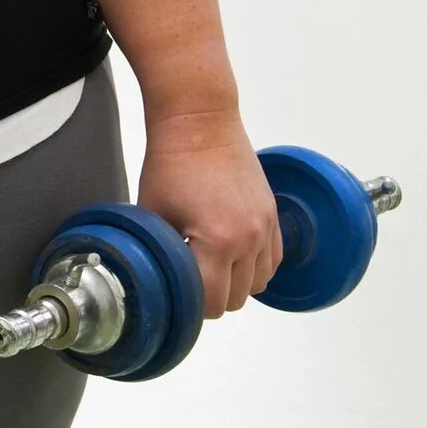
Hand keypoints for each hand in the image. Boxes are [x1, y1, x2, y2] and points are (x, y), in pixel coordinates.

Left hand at [136, 109, 282, 318]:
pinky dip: (255, 266)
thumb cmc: (171, 164)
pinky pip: (273, 260)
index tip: (177, 292)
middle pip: (237, 299)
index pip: (212, 302)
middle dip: (212, 296)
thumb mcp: (153, 214)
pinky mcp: (273, 215)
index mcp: (217, 241)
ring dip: (236, 283)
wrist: (200, 123)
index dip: (190, 304)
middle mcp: (249, 239)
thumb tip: (158, 280)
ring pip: (259, 283)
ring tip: (209, 264)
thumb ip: (162, 253)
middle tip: (189, 278)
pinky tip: (230, 254)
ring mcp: (266, 227)